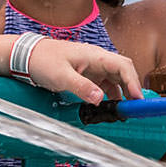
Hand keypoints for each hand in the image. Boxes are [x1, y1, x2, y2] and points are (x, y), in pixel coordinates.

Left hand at [27, 38, 143, 103]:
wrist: (27, 56)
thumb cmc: (43, 60)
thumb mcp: (61, 76)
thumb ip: (81, 87)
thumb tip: (100, 99)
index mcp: (94, 55)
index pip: (123, 66)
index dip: (134, 82)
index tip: (138, 99)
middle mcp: (97, 59)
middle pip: (123, 72)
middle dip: (132, 88)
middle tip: (135, 108)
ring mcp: (93, 66)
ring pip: (115, 79)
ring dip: (122, 93)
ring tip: (123, 111)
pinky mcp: (87, 73)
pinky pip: (104, 84)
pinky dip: (110, 94)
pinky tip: (109, 106)